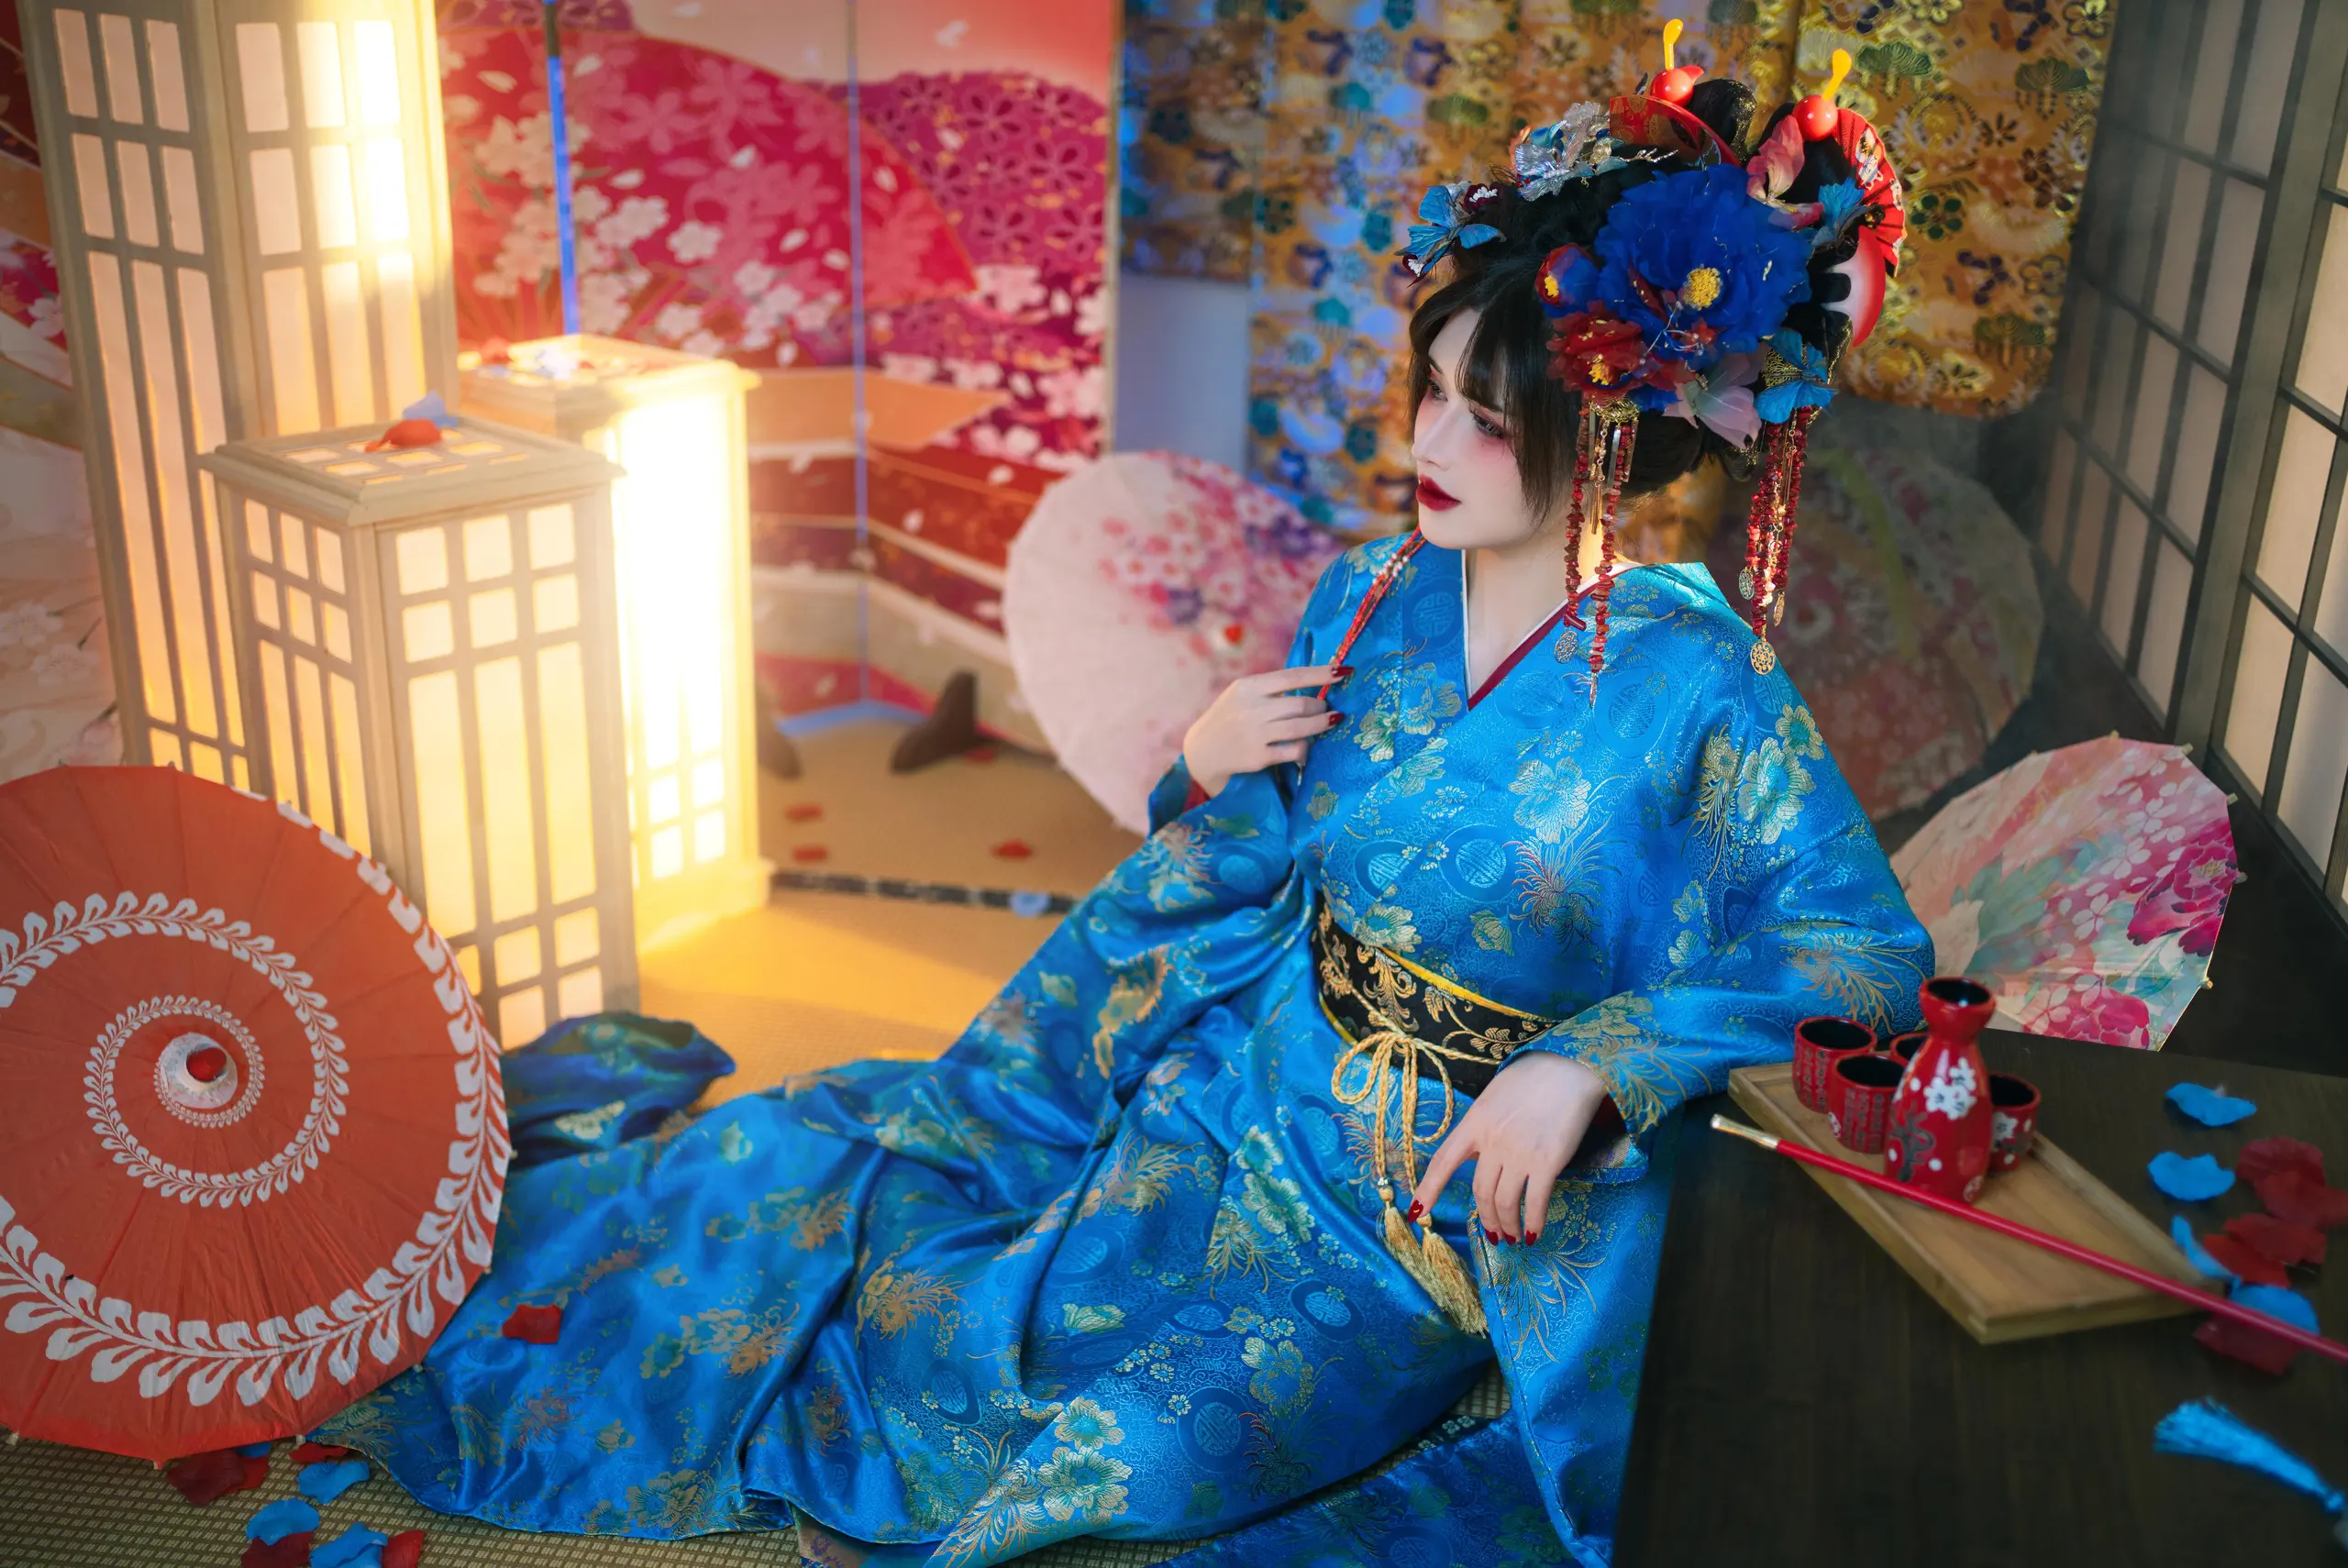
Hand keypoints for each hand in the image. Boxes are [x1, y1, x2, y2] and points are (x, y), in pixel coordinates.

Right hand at [1181, 663, 1341, 797]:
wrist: (1203, 751)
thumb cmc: (1230, 718)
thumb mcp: (1242, 694)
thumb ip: (1271, 687)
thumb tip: (1316, 681)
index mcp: (1248, 687)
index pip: (1292, 676)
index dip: (1321, 674)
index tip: (1343, 672)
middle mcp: (1251, 709)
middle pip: (1300, 704)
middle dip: (1320, 707)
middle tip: (1327, 709)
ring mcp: (1255, 734)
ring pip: (1301, 727)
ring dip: (1321, 724)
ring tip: (1329, 721)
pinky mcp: (1259, 757)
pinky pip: (1294, 750)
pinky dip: (1306, 748)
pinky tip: (1307, 746)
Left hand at [1408, 1053, 1611, 1242]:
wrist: (1570, 1068)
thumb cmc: (1533, 1078)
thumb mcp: (1494, 1097)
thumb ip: (1482, 1126)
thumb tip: (1476, 1155)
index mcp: (1475, 1122)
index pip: (1444, 1161)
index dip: (1428, 1189)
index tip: (1416, 1212)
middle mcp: (1492, 1140)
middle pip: (1480, 1192)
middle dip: (1486, 1219)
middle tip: (1494, 1234)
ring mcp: (1519, 1153)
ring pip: (1504, 1202)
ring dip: (1508, 1225)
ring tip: (1514, 1236)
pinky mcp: (1547, 1162)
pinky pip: (1534, 1201)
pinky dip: (1533, 1222)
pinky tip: (1534, 1232)